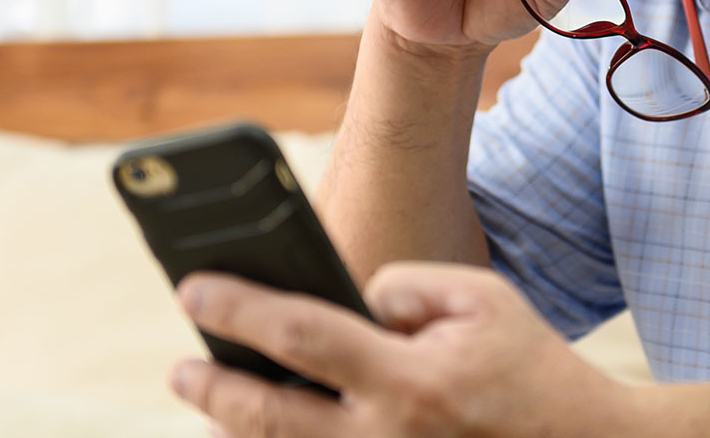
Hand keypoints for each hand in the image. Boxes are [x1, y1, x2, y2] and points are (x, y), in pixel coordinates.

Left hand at [170, 263, 634, 437]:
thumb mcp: (483, 298)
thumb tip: (350, 302)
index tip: (193, 290)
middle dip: (212, 390)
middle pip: (266, 418)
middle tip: (179, 370)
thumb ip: (406, 287)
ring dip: (237, 431)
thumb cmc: (531, 367)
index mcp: (406, 380)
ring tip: (210, 407)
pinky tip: (264, 434)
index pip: (297, 334)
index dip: (237, 309)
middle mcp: (385, 437)